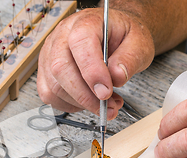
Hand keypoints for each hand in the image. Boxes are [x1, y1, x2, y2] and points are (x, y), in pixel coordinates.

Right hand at [37, 8, 154, 117]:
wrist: (115, 34)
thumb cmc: (123, 36)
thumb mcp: (139, 43)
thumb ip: (130, 59)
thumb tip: (116, 77)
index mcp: (86, 22)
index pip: (80, 43)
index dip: (92, 71)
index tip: (106, 91)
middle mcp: (63, 35)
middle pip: (61, 68)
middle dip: (85, 95)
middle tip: (108, 106)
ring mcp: (51, 53)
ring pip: (54, 86)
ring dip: (80, 103)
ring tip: (105, 104)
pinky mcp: (47, 71)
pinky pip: (50, 94)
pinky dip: (70, 105)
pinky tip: (88, 102)